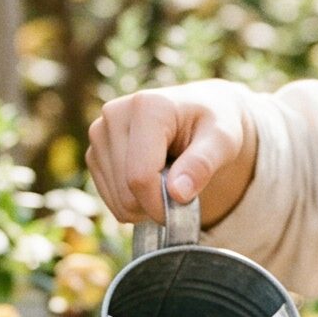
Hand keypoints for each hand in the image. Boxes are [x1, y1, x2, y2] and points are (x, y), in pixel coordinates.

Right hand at [86, 80, 258, 227]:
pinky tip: (152, 182)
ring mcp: (100, 134)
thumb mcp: (223, 141)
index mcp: (147, 107)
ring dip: (146, 205)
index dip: (161, 205)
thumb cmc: (212, 126)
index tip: (184, 210)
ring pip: (117, 200)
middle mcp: (115, 115)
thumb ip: (203, 164)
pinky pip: (111, 201)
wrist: (198, 114)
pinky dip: (134, 203)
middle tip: (182, 189)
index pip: (140, 176)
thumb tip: (178, 193)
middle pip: (126, 191)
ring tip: (168, 180)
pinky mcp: (94, 152)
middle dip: (156, 204)